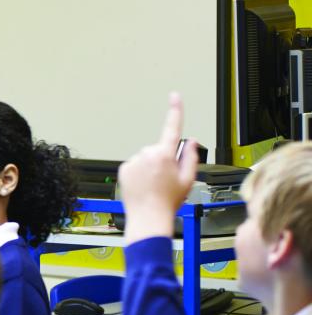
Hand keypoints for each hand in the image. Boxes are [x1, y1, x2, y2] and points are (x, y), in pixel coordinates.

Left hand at [118, 93, 198, 243]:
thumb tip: (190, 141)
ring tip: (154, 186)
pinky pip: (135, 166)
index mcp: (165, 155)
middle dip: (163, 160)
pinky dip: (139, 173)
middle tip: (166, 180)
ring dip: (150, 168)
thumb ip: (190, 157)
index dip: (175, 110)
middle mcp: (147, 154)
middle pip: (159, 149)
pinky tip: (143, 186)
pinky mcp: (124, 168)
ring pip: (145, 158)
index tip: (175, 96)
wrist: (148, 217)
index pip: (172, 128)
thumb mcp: (188, 179)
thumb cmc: (168, 201)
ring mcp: (134, 161)